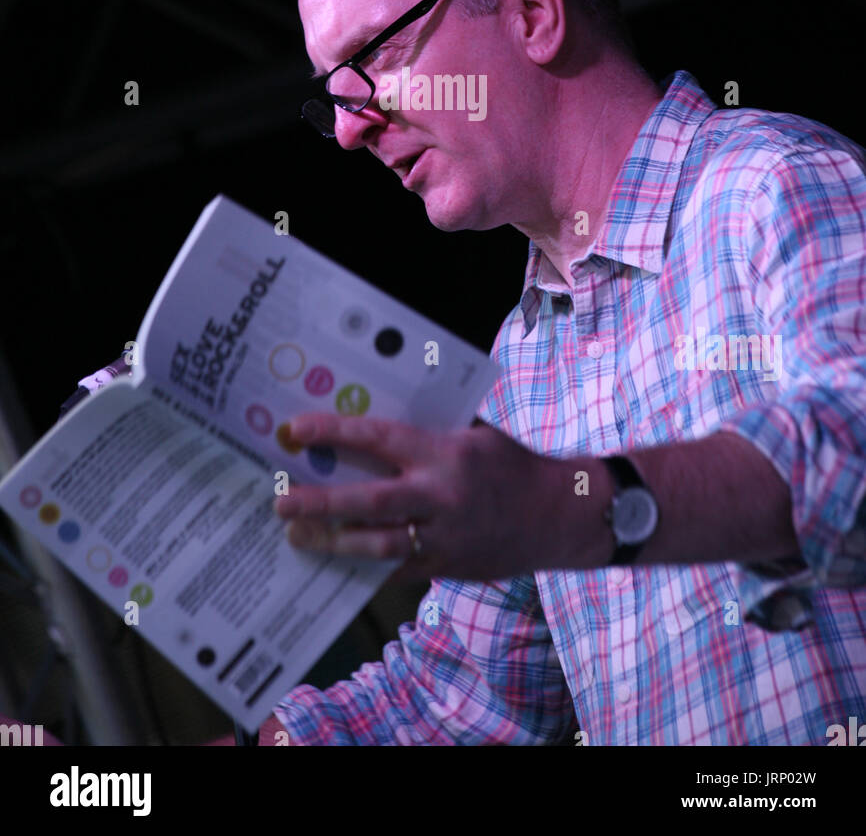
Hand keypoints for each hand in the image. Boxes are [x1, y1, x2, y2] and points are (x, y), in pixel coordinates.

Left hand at [272, 413, 568, 581]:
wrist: (560, 515)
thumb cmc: (511, 464)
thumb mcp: (470, 435)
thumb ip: (424, 436)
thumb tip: (366, 433)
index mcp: (443, 453)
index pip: (377, 438)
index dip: (332, 433)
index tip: (295, 430)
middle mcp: (439, 497)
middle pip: (366, 502)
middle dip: (318, 503)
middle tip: (279, 501)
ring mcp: (442, 538)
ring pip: (375, 545)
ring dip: (332, 541)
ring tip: (297, 535)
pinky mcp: (446, 568)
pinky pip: (396, 568)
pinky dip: (365, 563)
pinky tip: (337, 557)